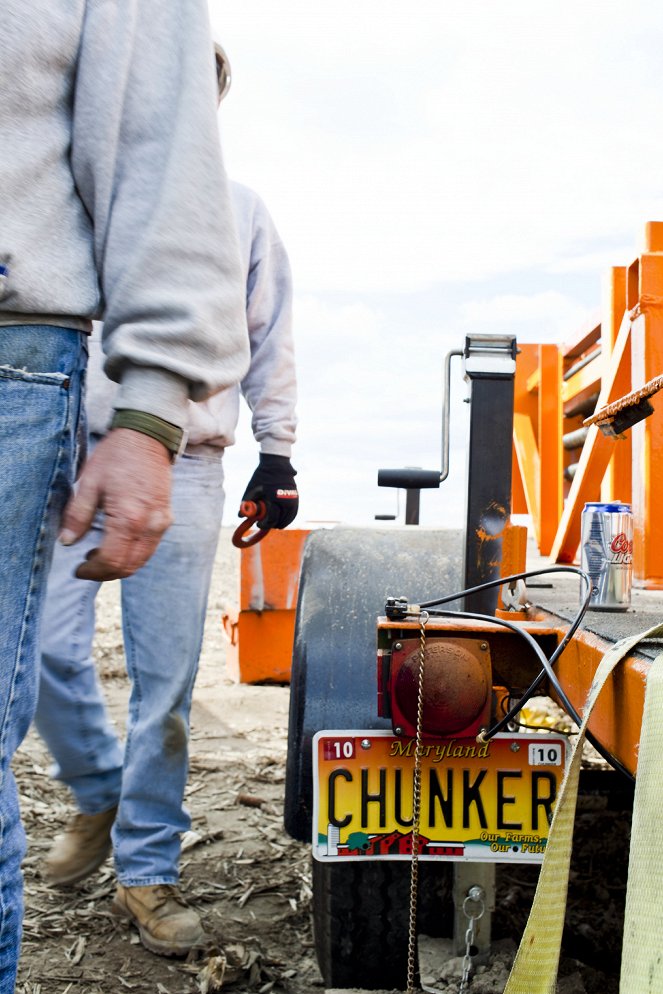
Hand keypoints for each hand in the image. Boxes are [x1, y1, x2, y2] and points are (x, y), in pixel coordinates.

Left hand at [59, 429, 172, 579]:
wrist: (148, 437)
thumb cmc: (117, 456)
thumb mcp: (89, 483)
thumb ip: (77, 515)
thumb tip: (67, 541)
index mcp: (128, 518)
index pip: (111, 560)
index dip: (92, 571)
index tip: (78, 569)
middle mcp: (149, 525)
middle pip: (129, 566)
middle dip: (106, 573)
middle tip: (87, 567)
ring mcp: (161, 523)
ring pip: (142, 560)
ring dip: (121, 565)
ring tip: (100, 557)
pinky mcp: (166, 517)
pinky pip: (150, 547)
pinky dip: (134, 554)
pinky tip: (117, 544)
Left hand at [241, 453, 298, 528]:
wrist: (276, 464)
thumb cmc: (262, 476)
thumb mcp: (252, 489)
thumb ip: (246, 503)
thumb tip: (240, 516)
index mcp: (274, 498)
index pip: (272, 518)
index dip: (264, 524)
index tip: (258, 525)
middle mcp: (286, 499)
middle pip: (281, 520)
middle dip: (272, 524)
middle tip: (265, 524)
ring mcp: (293, 498)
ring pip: (289, 518)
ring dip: (281, 523)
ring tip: (273, 523)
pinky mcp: (296, 496)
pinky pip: (294, 512)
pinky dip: (288, 518)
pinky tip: (282, 520)